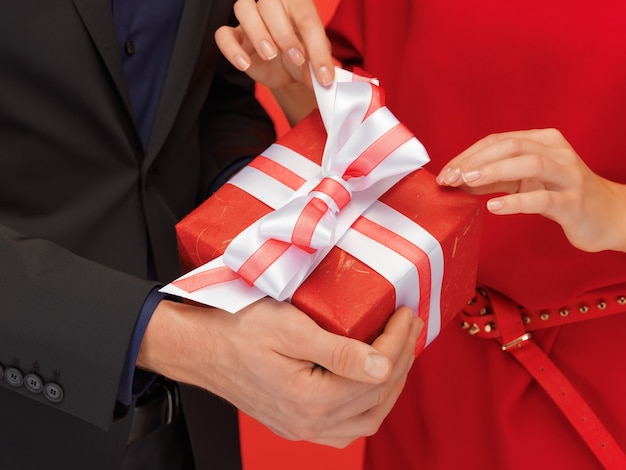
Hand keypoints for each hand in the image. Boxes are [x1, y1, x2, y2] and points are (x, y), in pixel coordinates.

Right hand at [138, 298, 421, 447]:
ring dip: (390, 385)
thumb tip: (382, 365)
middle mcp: (309, 422)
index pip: (376, 374)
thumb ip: (337, 351)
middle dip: (401, 359)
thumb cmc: (237, 329)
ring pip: (366, 418)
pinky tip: (371, 382)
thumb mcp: (288, 329)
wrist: (200, 347)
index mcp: (310, 399)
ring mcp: (302, 427)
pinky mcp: (296, 423)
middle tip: (410, 327)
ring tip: (399, 352)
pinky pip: (346, 426)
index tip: (406, 314)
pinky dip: (368, 404)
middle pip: (377, 398)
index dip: (398, 342)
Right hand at [215, 0, 333, 88]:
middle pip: (270, 3)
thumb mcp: (312, 62)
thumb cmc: (300, 55)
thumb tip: (320, 79)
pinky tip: (245, 64)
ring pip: (244, 8)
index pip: (306, 18)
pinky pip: (223, 34)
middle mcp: (272, 6)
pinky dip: (231, 48)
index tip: (323, 75)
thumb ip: (316, 67)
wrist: (287, 69)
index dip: (316, 47)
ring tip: (269, 55)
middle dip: (284, 33)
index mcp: (297, 5)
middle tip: (294, 58)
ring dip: (257, 32)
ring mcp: (250, 19)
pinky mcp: (235, 36)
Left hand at [436, 129, 625, 251]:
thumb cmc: (563, 195)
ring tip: (467, 182)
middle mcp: (557, 152)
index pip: (498, 140)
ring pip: (529, 163)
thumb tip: (459, 179)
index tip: (445, 171)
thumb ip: (496, 179)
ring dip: (493, 171)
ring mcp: (568, 176)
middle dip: (475, 160)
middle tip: (450, 177)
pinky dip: (516, 201)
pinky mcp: (573, 202)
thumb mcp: (526, 182)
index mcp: (543, 141)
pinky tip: (494, 207)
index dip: (468, 154)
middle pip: (511, 146)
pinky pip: (543, 198)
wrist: (608, 216)